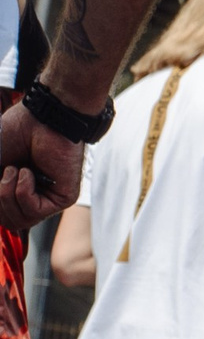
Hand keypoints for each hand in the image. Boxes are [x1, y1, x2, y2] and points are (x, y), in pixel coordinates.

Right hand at [0, 98, 87, 234]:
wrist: (42, 117)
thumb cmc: (17, 131)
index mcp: (15, 188)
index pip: (0, 214)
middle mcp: (32, 196)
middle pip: (7, 221)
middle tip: (3, 171)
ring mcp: (48, 199)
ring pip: (19, 220)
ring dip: (7, 193)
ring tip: (14, 168)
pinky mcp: (63, 198)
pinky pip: (35, 210)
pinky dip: (23, 190)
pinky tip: (28, 172)